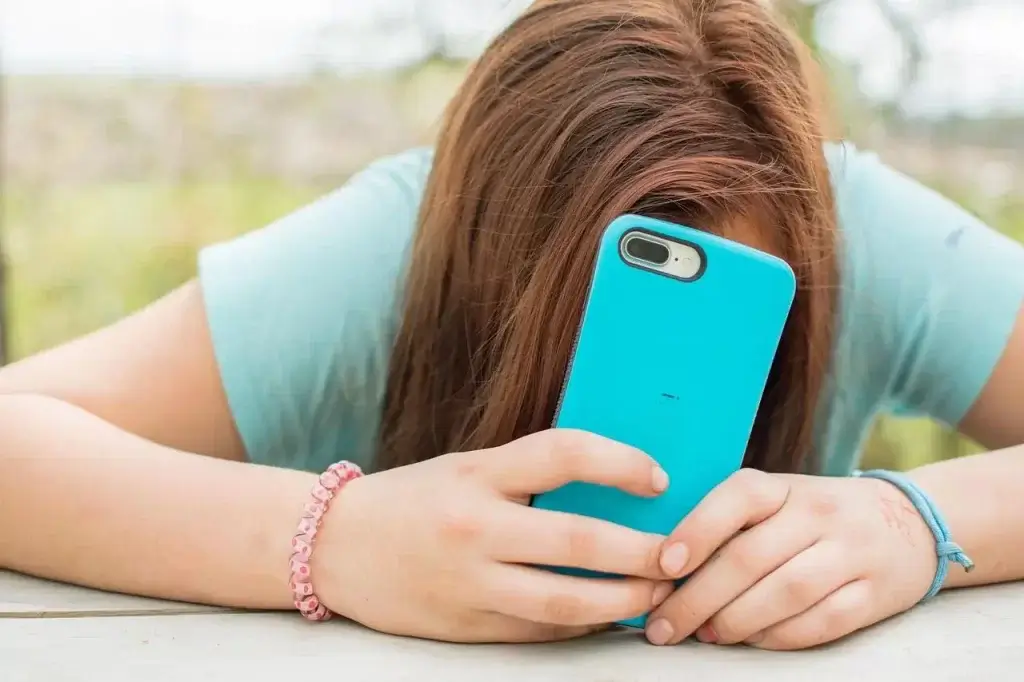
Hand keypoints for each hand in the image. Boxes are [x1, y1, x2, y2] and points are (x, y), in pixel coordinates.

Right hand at [314, 429, 675, 642]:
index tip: (658, 479)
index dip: (621, 462)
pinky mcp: (466, 624)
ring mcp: (470, 581)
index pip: (563, 455)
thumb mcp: (465, 468)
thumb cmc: (410, 499)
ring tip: (656, 594)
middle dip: (642, 551)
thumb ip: (525, 476)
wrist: (334, 546)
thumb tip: (607, 489)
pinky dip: (581, 624)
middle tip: (679, 554)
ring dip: (623, 598)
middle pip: (578, 539)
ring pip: (565, 598)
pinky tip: (606, 616)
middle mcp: (474, 526)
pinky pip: (539, 629)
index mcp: (477, 473)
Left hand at [646, 469, 936, 649]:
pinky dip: (779, 637)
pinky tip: (752, 641)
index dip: (697, 531)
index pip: (737, 497)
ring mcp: (850, 553)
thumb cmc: (816, 515)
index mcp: (785, 486)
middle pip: (750, 557)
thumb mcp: (779, 500)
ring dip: (735, 620)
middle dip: (698, 598)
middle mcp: (818, 514)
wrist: (909, 522)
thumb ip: (731, 525)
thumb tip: (666, 570)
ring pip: (784, 592)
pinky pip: (821, 623)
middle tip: (664, 625)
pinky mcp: (874, 595)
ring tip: (705, 635)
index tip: (664, 565)